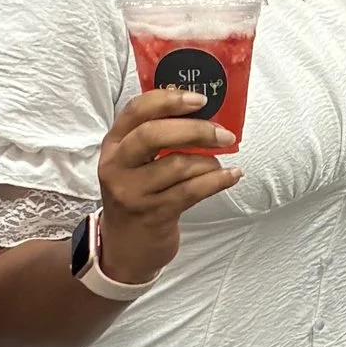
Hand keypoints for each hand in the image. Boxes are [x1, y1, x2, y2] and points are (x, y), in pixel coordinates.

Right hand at [93, 83, 241, 288]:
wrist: (125, 247)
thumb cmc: (138, 194)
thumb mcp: (134, 162)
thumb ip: (156, 135)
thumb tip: (201, 110)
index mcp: (114, 144)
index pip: (136, 111)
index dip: (169, 100)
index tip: (200, 99)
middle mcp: (117, 166)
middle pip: (153, 135)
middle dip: (195, 130)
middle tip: (223, 134)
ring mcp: (132, 192)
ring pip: (177, 165)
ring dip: (208, 161)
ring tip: (219, 163)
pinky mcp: (153, 214)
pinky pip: (191, 191)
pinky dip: (217, 181)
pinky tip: (232, 176)